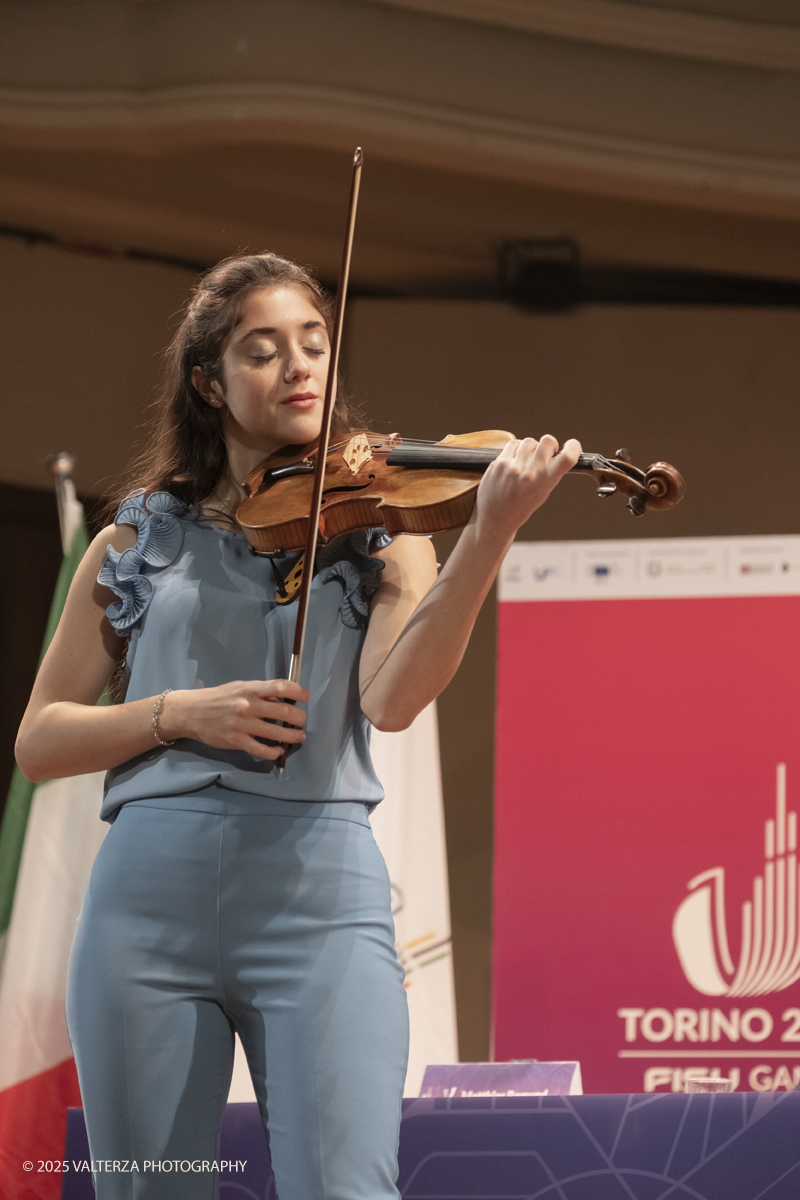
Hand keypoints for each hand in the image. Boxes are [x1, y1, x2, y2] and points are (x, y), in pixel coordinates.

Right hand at [158, 679, 309, 760]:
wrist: (191, 712)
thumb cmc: (218, 698)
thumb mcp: (239, 688)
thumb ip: (260, 693)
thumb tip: (282, 700)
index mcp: (250, 689)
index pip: (280, 687)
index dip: (298, 691)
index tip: (306, 696)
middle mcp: (248, 706)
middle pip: (284, 712)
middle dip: (299, 718)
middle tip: (302, 721)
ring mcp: (243, 725)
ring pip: (277, 733)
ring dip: (292, 736)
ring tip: (298, 736)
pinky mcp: (237, 741)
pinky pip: (262, 749)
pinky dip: (275, 752)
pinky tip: (279, 750)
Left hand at [472, 434, 581, 541]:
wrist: (496, 518)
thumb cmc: (521, 507)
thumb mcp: (543, 493)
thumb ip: (550, 473)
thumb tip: (555, 452)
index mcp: (545, 482)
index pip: (567, 458)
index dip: (574, 447)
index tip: (571, 446)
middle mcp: (530, 473)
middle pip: (547, 441)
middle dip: (549, 445)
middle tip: (546, 453)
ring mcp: (513, 466)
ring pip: (530, 441)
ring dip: (531, 448)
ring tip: (527, 460)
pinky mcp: (499, 463)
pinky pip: (513, 444)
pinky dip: (517, 449)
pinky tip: (516, 459)